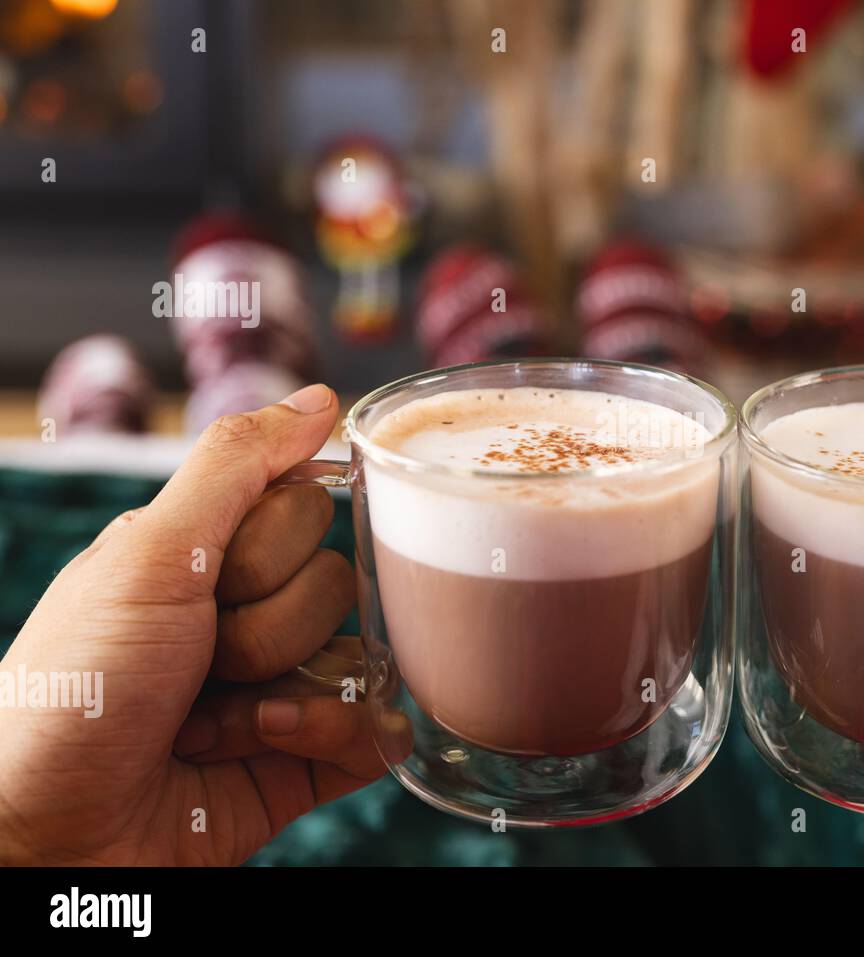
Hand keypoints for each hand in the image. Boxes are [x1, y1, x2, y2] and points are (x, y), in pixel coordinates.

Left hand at [0, 385, 394, 864]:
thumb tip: (318, 398)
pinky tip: (262, 744)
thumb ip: (237, 465)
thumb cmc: (74, 689)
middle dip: (267, 629)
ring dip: (284, 690)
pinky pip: (377, 729)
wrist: (45, 837)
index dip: (269, 546)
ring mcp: (284, 687)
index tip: (208, 577)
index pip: (310, 509)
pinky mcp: (308, 758)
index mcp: (211, 554)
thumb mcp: (148, 554)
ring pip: (363, 655)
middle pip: (339, 584)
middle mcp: (252, 614)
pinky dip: (330, 736)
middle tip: (197, 661)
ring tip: (209, 722)